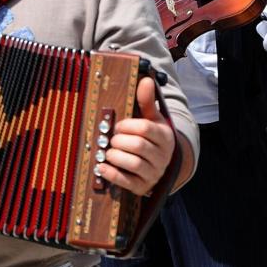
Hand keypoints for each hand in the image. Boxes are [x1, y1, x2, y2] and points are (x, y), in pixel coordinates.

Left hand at [100, 77, 176, 195]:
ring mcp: (154, 172)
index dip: (127, 126)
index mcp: (165, 136)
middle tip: (111, 139)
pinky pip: (126, 181)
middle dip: (119, 141)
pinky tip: (102, 167)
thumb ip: (147, 101)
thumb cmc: (152, 138)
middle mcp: (162, 155)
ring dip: (115, 156)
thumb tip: (146, 80)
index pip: (146, 128)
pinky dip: (112, 174)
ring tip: (108, 152)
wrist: (161, 164)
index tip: (118, 126)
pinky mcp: (142, 186)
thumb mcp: (153, 119)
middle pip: (138, 146)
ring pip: (133, 164)